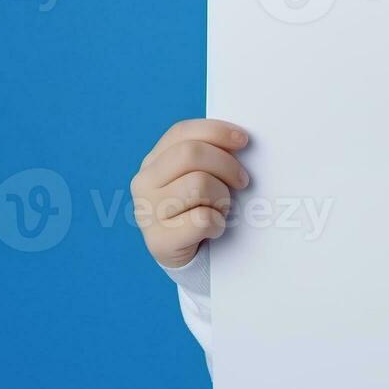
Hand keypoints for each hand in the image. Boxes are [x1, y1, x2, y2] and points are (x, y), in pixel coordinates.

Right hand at [130, 118, 249, 267]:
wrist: (193, 257)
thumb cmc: (203, 208)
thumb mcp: (201, 175)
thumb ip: (210, 154)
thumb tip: (240, 140)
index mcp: (154, 161)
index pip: (182, 132)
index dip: (216, 131)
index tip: (244, 140)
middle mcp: (144, 182)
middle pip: (192, 153)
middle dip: (227, 164)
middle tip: (242, 181)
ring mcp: (147, 211)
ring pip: (200, 184)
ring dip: (223, 198)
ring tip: (221, 209)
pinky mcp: (158, 240)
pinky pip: (202, 219)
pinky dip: (218, 224)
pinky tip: (214, 229)